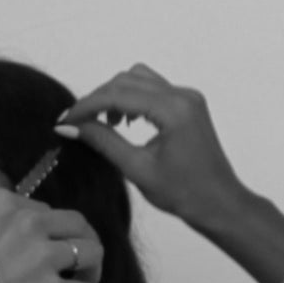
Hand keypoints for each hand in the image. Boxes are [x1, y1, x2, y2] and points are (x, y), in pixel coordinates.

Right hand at [0, 186, 101, 282]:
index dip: (50, 235)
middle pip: (78, 225)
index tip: (40, 256)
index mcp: (2, 203)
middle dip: (81, 245)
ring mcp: (43, 256)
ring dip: (88, 273)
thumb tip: (35, 244)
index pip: (47, 212)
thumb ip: (3, 230)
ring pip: (93, 254)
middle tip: (75, 268)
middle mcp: (27, 221)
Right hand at [56, 64, 245, 235]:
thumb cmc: (182, 194)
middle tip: (76, 123)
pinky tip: (125, 122)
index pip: (118, 95)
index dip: (86, 106)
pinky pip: (153, 88)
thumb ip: (103, 142)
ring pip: (139, 78)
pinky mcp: (189, 104)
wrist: (220, 203)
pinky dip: (132, 98)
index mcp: (173, 110)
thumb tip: (68, 127)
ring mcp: (188, 97)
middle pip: (127, 80)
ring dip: (114, 95)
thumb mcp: (137, 169)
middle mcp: (182, 95)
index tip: (63, 121)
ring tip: (102, 123)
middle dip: (97, 98)